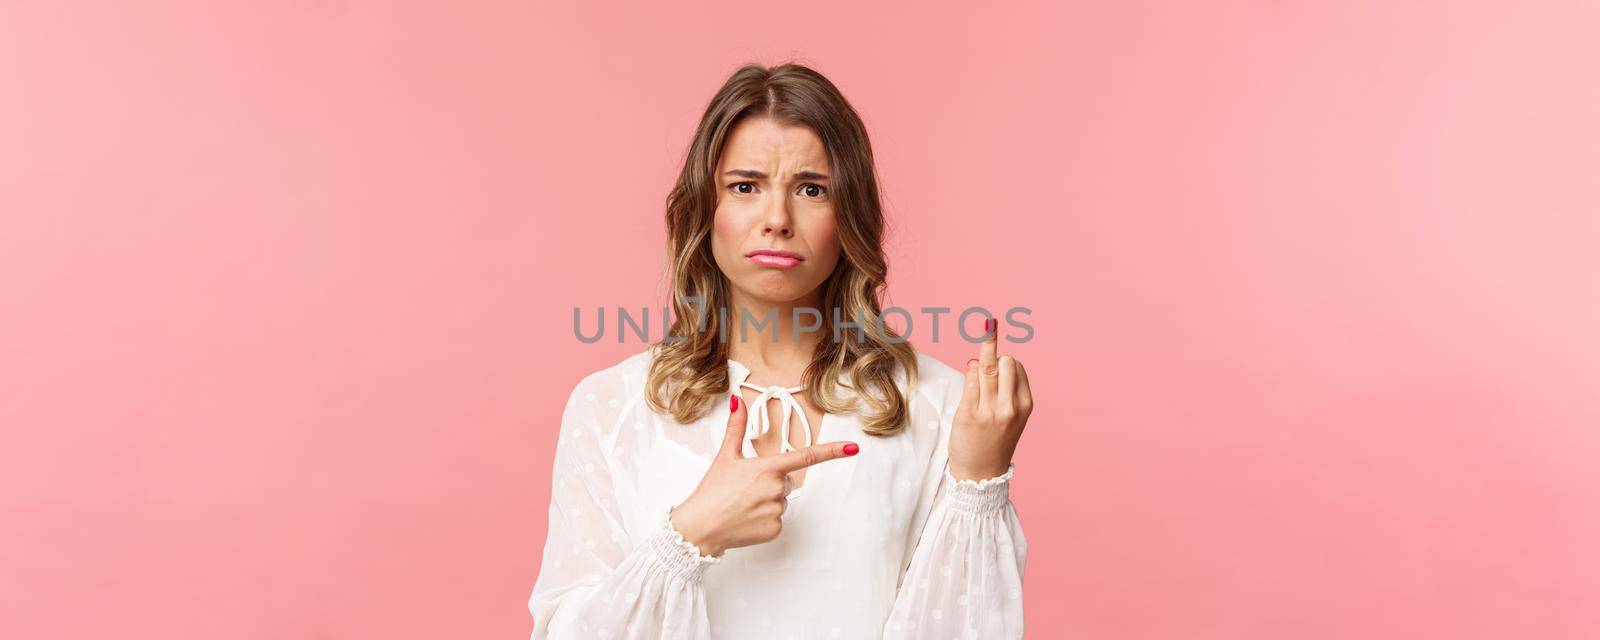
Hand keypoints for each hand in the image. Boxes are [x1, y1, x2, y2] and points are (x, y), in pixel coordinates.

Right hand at [669, 394, 859, 556]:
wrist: (699, 527)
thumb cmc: (711, 491)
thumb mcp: (725, 457)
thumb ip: (736, 428)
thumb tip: (738, 401)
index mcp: (767, 468)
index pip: (806, 456)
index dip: (833, 451)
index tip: (853, 448)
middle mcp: (776, 489)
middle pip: (786, 481)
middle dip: (770, 482)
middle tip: (745, 489)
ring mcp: (777, 511)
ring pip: (781, 500)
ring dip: (766, 501)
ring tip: (743, 504)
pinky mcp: (775, 529)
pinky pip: (778, 520)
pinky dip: (764, 519)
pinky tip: (746, 519)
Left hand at [949, 318, 1032, 480]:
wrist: (981, 474)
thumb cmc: (994, 441)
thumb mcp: (1011, 416)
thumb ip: (1002, 389)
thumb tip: (979, 359)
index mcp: (1025, 405)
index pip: (1017, 366)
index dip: (1005, 361)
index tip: (996, 365)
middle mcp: (1010, 407)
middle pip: (1004, 362)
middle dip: (993, 355)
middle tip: (985, 361)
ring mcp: (990, 411)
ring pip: (985, 367)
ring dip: (979, 362)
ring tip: (975, 365)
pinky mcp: (969, 414)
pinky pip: (969, 380)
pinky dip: (969, 371)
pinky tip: (970, 372)